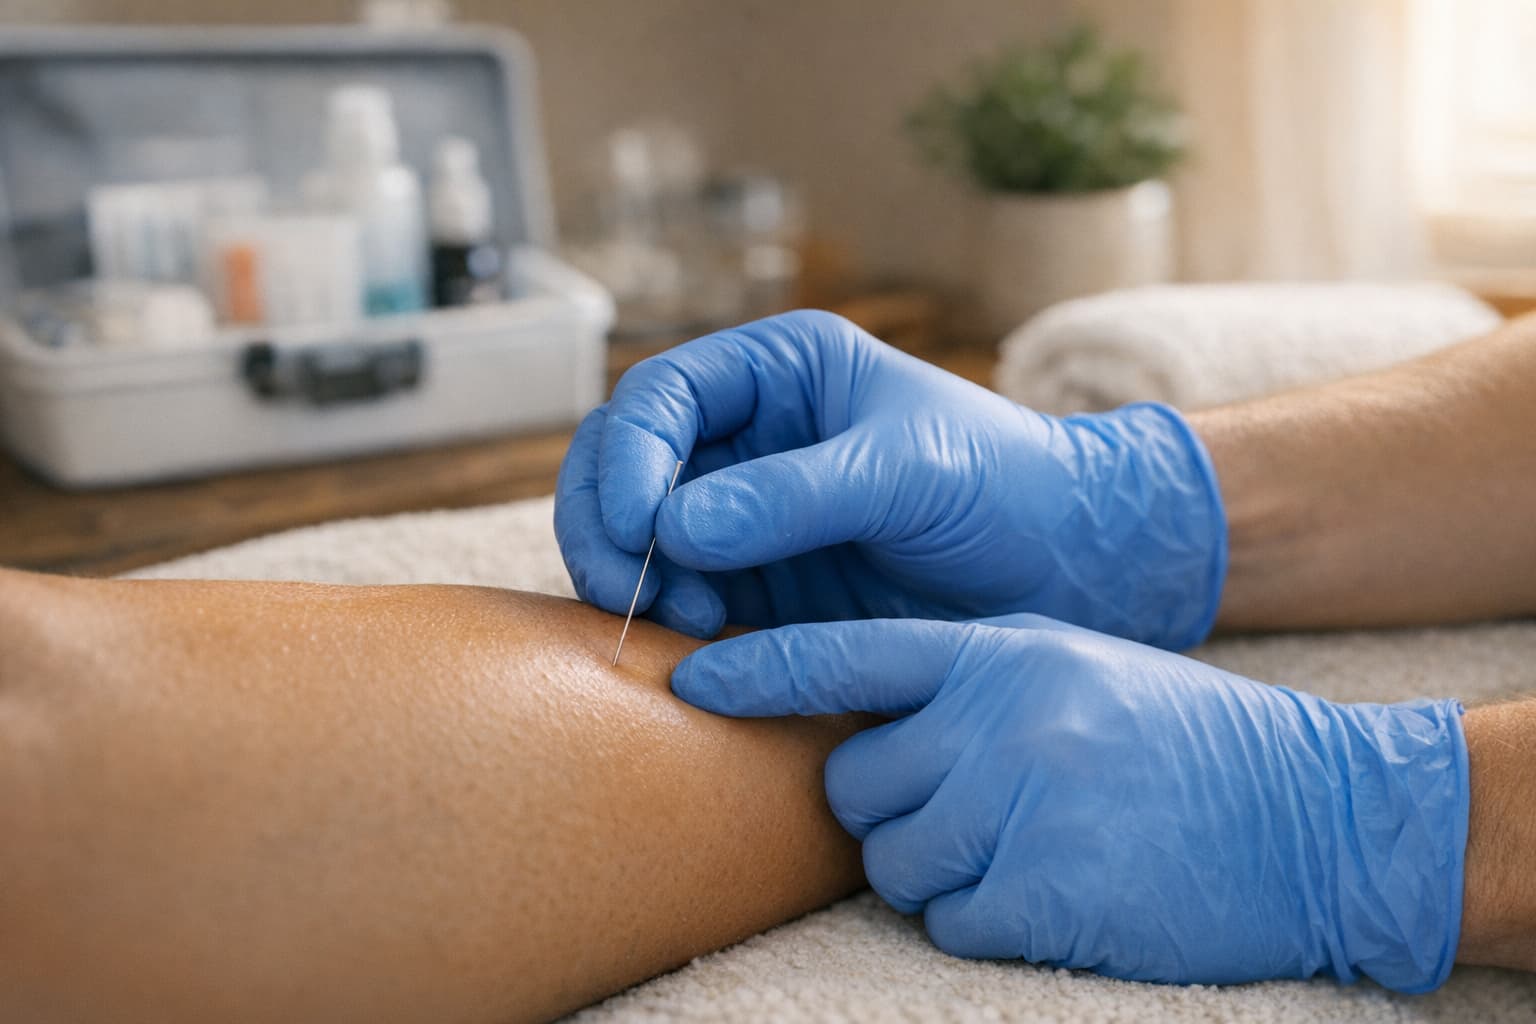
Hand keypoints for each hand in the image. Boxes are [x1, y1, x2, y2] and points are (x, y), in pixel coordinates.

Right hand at [554, 310, 1225, 647]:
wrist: (1066, 569)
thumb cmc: (1005, 486)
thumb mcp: (908, 471)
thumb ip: (795, 495)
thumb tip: (673, 529)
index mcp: (778, 373)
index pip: (661, 398)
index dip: (631, 459)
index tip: (642, 529)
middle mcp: (746, 437)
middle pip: (622, 465)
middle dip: (608, 524)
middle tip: (630, 588)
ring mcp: (743, 514)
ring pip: (635, 537)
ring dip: (632, 578)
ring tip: (684, 623)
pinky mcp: (756, 585)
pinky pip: (678, 597)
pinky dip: (666, 620)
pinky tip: (698, 646)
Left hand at [671, 614, 1468, 991]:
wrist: (1312, 812)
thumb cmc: (1178, 739)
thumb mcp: (1068, 669)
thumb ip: (966, 682)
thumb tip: (858, 720)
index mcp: (1001, 651)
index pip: (844, 653)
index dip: (757, 670)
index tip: (687, 680)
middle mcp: (1000, 717)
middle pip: (854, 782)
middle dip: (889, 805)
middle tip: (965, 805)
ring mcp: (1021, 804)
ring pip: (893, 860)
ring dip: (937, 867)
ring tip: (1023, 845)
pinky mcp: (1045, 892)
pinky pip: (948, 920)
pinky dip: (984, 916)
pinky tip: (1054, 886)